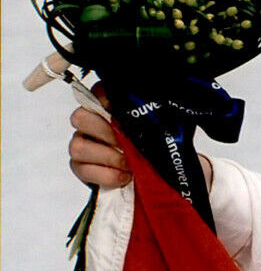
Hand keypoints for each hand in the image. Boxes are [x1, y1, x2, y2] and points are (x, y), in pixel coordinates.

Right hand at [67, 90, 213, 191]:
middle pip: (79, 118)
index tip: (120, 108)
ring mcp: (82, 146)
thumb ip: (152, 113)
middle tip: (128, 143)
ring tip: (130, 164)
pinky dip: (107, 175)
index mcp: (106, 107)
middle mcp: (89, 123)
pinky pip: (83, 169)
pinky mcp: (82, 168)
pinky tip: (125, 177)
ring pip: (78, 147)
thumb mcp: (158, 127)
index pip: (95, 93)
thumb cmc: (152, 146)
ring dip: (108, 157)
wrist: (157, 175)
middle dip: (105, 131)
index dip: (104, 98)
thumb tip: (172, 100)